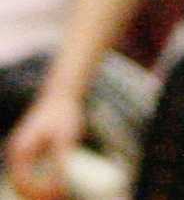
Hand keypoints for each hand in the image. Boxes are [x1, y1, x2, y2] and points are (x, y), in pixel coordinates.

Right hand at [5, 83, 82, 199]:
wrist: (62, 95)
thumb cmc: (63, 114)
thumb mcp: (65, 138)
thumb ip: (61, 161)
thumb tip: (61, 185)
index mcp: (20, 151)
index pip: (22, 182)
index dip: (38, 193)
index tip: (58, 195)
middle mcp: (16, 153)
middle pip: (20, 185)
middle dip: (36, 195)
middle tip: (59, 198)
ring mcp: (21, 153)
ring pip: (24, 180)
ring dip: (37, 191)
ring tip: (60, 196)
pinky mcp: (29, 151)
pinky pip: (30, 173)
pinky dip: (40, 182)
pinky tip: (57, 185)